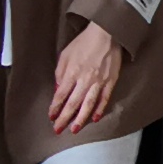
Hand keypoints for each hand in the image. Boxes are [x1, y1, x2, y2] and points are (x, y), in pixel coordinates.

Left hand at [46, 20, 123, 137]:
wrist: (106, 33)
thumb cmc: (84, 42)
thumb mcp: (65, 55)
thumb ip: (60, 73)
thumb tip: (59, 89)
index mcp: (72, 72)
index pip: (61, 95)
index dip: (55, 107)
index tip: (51, 116)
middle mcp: (84, 79)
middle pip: (73, 103)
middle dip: (64, 118)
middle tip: (58, 130)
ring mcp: (99, 82)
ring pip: (88, 105)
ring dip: (80, 119)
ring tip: (75, 129)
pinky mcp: (111, 81)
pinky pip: (104, 98)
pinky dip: (99, 109)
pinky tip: (94, 118)